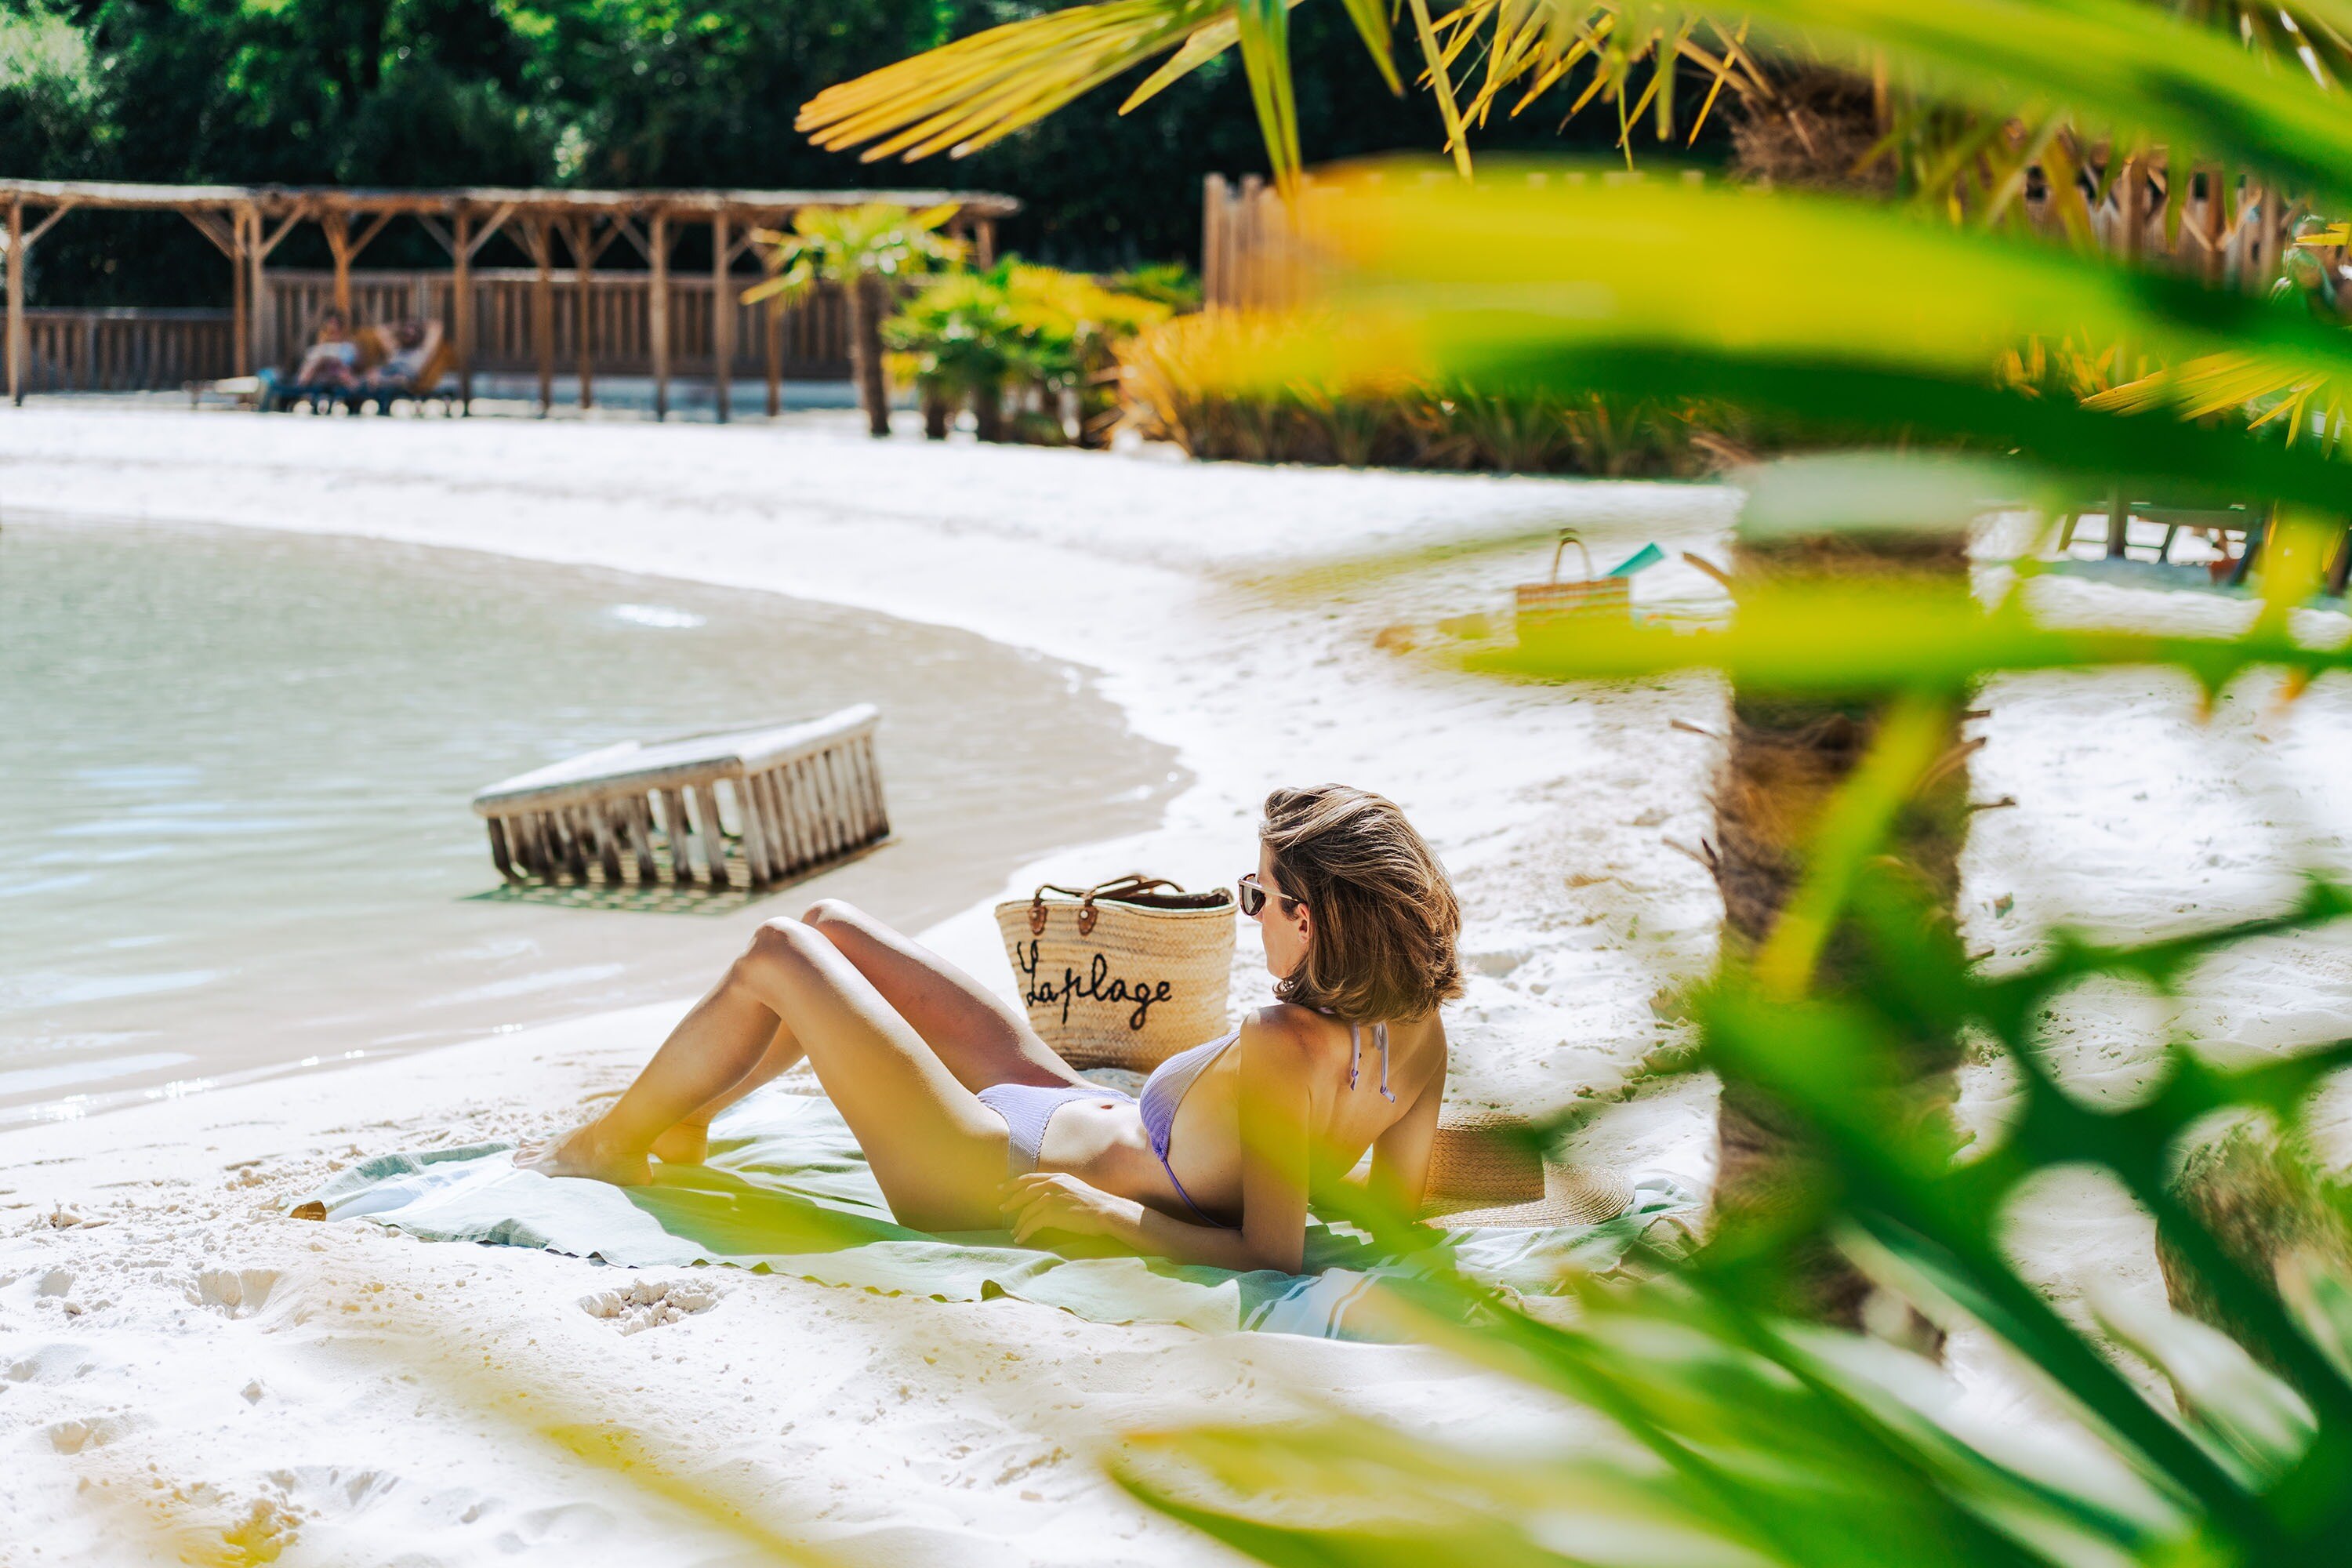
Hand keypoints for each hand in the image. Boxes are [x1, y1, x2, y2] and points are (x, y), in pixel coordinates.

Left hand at [999, 1172, 1137, 1245]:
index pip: (1030, 1179)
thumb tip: (1051, 1197)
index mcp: (1057, 1177)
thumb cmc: (1095, 1203)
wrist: (1105, 1211)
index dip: (1014, 1183)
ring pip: (1026, 1211)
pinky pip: (1031, 1224)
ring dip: (1018, 1223)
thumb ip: (1061, 1189)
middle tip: (1001, 1208)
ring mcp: (1050, 1198)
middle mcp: (1051, 1185)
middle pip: (1023, 1193)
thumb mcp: (1076, 1188)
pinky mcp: (1050, 1213)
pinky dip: (1024, 1232)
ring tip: (1014, 1232)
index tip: (1003, 1188)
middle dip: (1010, 1201)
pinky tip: (1021, 1238)